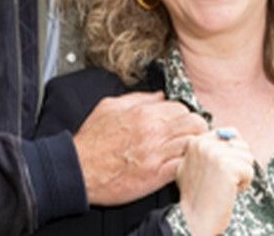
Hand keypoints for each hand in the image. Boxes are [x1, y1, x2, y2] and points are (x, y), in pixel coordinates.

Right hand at [74, 91, 207, 205]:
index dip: (183, 113)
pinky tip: (180, 164)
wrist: (78, 169)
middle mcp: (153, 132)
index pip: (181, 107)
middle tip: (190, 134)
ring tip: (186, 150)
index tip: (181, 121)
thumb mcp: (109, 107)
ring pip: (194, 144)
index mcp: (143, 113)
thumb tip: (160, 96)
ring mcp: (156, 155)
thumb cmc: (91, 141)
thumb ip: (138, 98)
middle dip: (196, 128)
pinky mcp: (156, 176)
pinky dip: (187, 164)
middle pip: (195, 124)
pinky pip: (184, 166)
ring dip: (193, 146)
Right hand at [176, 128, 252, 235]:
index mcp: (195, 141)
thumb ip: (208, 149)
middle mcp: (203, 143)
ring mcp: (214, 153)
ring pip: (247, 158)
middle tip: (220, 181)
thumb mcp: (194, 167)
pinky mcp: (226, 166)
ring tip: (224, 187)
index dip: (232, 155)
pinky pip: (249, 171)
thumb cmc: (198, 198)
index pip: (231, 134)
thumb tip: (233, 135)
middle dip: (237, 165)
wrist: (196, 220)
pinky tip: (228, 192)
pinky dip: (244, 185)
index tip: (218, 172)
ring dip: (241, 175)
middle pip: (242, 146)